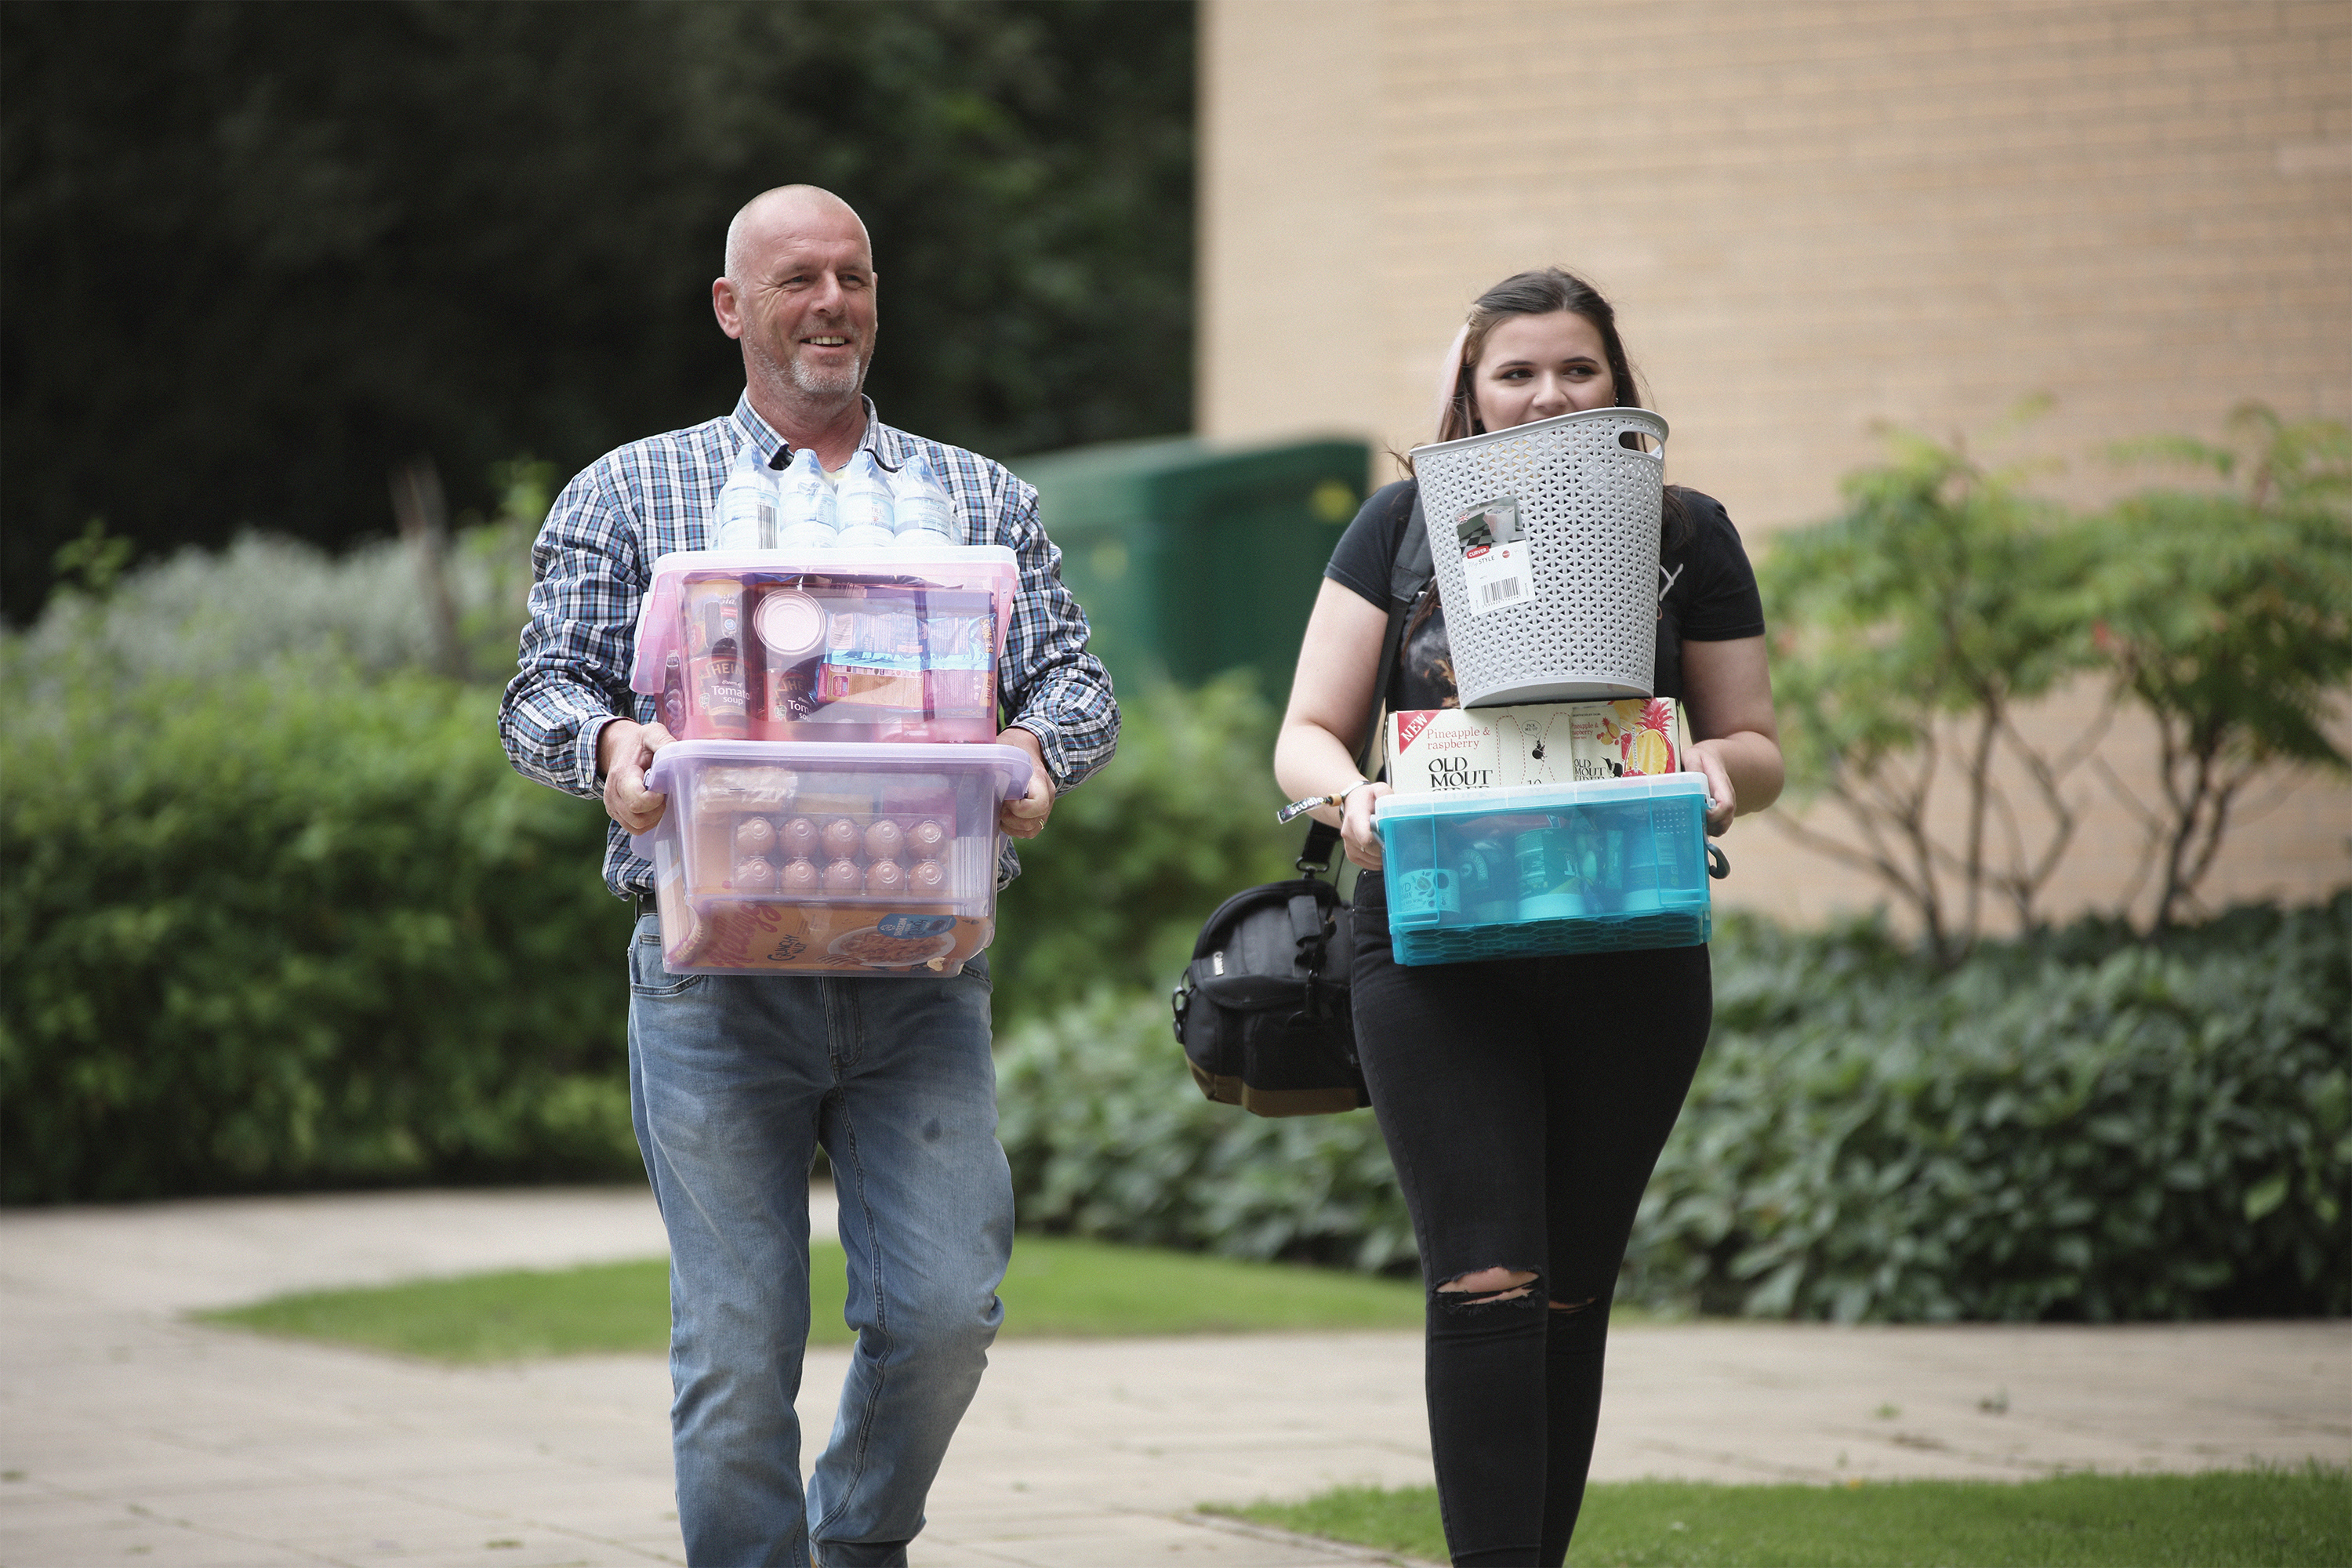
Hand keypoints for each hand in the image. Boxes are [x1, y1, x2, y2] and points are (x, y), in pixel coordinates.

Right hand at [598, 718, 676, 833]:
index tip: (663, 789)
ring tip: (659, 800)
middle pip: (638, 818)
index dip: (655, 800)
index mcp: (622, 776)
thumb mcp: (652, 734)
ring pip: (636, 827)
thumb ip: (664, 741)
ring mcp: (612, 806)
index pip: (637, 801)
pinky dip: (647, 822)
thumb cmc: (638, 743)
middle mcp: (613, 794)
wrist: (618, 747)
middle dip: (657, 810)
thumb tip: (681, 754)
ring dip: (653, 818)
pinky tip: (653, 807)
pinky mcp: (616, 813)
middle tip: (664, 794)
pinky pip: (633, 828)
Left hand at [995, 725, 1054, 839]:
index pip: (1039, 804)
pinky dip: (1015, 829)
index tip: (1006, 799)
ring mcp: (1046, 806)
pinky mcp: (1040, 814)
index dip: (1019, 808)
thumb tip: (962, 759)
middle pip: (1033, 821)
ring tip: (1001, 812)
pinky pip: (1030, 831)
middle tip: (999, 806)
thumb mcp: (1001, 747)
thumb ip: (988, 757)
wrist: (1028, 747)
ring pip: (1031, 830)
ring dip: (1012, 826)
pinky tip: (1005, 817)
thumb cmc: (1013, 748)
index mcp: (1039, 779)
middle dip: (1011, 819)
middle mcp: (1047, 794)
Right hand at [1341, 780, 1391, 869]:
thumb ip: (1385, 794)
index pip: (1365, 838)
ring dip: (1381, 856)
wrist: (1353, 803)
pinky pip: (1364, 863)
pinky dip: (1375, 862)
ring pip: (1368, 858)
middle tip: (1395, 843)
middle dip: (1384, 849)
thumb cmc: (1366, 798)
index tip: (1390, 839)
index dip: (1380, 842)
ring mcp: (1348, 844)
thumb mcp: (1377, 789)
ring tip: (1389, 847)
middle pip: (1369, 850)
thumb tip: (1393, 804)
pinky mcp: (1351, 852)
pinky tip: (1382, 854)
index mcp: (1355, 817)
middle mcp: (1349, 832)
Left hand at [1687, 740, 1736, 835]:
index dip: (1713, 815)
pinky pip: (1714, 829)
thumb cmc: (1700, 758)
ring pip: (1719, 829)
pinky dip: (1703, 831)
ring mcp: (1723, 809)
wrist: (1710, 759)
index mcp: (1722, 786)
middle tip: (1688, 823)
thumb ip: (1692, 766)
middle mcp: (1727, 799)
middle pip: (1724, 822)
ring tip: (1687, 824)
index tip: (1698, 813)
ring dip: (1704, 831)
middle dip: (1707, 827)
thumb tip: (1688, 781)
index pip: (1726, 805)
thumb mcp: (1694, 756)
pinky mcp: (1717, 815)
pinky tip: (1689, 825)